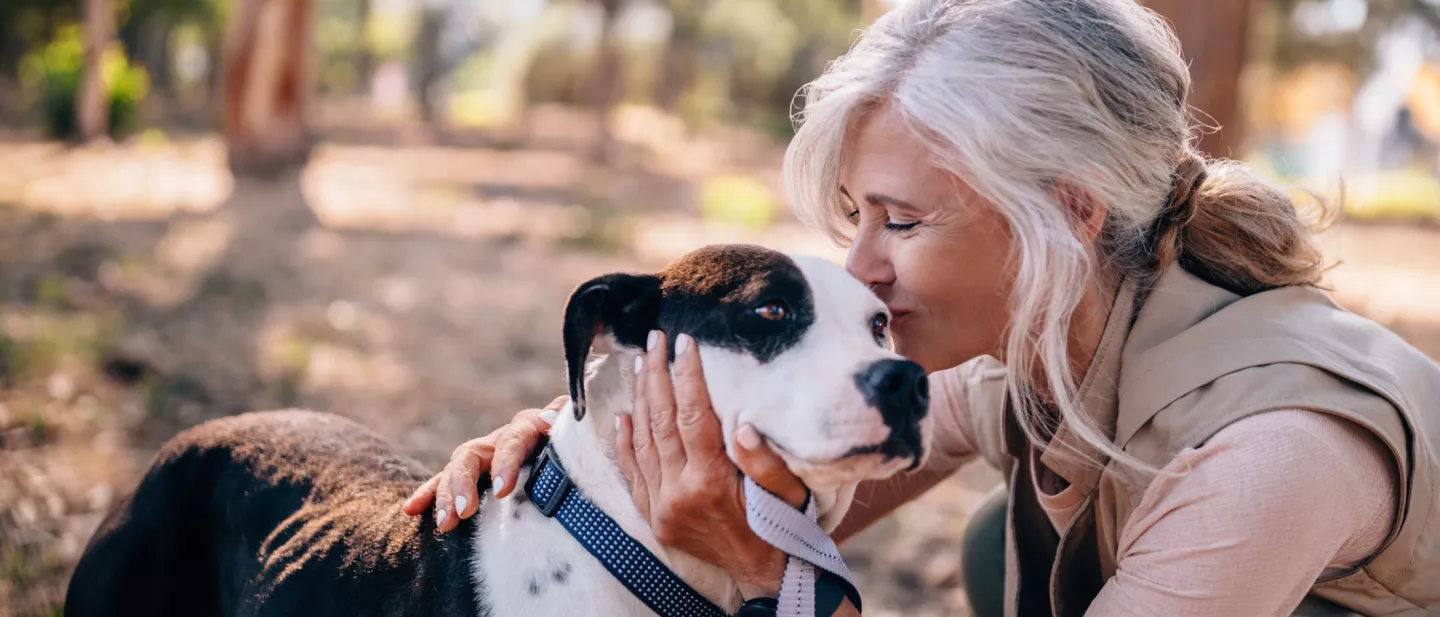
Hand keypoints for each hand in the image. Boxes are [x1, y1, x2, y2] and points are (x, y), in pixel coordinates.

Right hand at [401, 395, 568, 531]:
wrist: (578, 451)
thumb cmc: (584, 449)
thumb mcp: (583, 438)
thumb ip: (575, 427)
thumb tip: (561, 415)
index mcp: (532, 427)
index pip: (514, 438)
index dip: (507, 461)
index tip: (504, 490)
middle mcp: (504, 437)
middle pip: (476, 452)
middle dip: (466, 481)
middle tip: (465, 510)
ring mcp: (487, 454)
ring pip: (458, 466)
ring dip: (446, 493)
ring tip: (445, 522)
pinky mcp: (474, 473)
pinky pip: (445, 481)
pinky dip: (429, 493)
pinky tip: (410, 509)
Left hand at [616, 330, 808, 599]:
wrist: (764, 572)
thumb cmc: (782, 525)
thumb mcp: (788, 492)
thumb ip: (766, 462)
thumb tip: (744, 427)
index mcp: (712, 483)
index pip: (694, 416)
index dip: (687, 376)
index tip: (684, 342)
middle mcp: (679, 493)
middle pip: (661, 421)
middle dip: (657, 375)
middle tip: (655, 339)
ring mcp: (661, 506)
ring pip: (643, 441)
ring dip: (639, 398)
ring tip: (639, 363)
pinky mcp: (653, 516)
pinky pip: (632, 471)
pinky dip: (626, 440)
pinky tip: (622, 413)